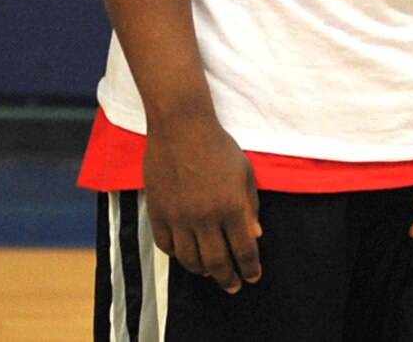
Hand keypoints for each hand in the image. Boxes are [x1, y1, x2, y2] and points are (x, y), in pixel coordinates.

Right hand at [144, 115, 261, 292]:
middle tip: (233, 286)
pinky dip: (177, 255)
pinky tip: (186, 254)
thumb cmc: (218, 146)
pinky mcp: (158, 212)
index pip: (244, 250)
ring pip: (190, 260)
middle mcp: (205, 217)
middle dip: (228, 279)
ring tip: (210, 273)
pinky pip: (166, 246)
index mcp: (232, 206)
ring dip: (202, 271)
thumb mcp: (244, 173)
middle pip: (217, 262)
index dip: (250, 269)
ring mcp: (179, 217)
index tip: (252, 277)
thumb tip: (254, 236)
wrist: (181, 127)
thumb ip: (251, 206)